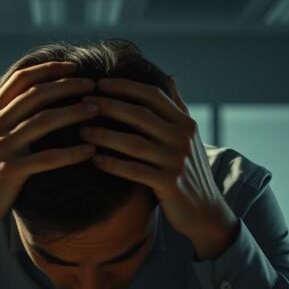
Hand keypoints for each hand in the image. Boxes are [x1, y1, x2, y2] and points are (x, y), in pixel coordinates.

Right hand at [0, 61, 99, 255]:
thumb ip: (6, 115)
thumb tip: (34, 94)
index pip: (21, 79)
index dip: (49, 69)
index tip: (74, 66)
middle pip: (36, 94)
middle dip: (68, 86)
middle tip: (93, 86)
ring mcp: (2, 147)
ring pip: (44, 121)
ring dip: (74, 112)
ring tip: (96, 110)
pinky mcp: (11, 171)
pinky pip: (48, 158)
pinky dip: (72, 153)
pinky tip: (90, 150)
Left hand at [83, 78, 238, 259]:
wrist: (206, 211)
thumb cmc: (190, 171)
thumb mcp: (190, 136)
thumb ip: (178, 108)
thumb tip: (170, 77)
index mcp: (185, 123)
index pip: (152, 95)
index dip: (125, 87)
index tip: (99, 83)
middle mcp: (182, 138)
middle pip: (140, 115)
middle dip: (108, 107)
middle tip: (82, 105)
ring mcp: (176, 160)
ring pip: (133, 142)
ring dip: (104, 136)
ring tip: (82, 131)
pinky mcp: (169, 183)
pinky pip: (134, 170)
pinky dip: (113, 164)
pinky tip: (94, 159)